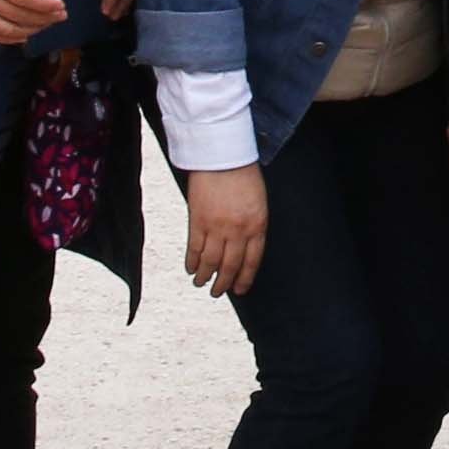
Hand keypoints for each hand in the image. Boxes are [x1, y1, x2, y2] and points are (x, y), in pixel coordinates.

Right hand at [182, 165, 267, 295]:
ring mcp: (217, 227)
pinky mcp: (198, 221)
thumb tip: (242, 247)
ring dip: (205, 276)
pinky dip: (192, 262)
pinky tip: (191, 269)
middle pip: (230, 266)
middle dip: (223, 283)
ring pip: (210, 261)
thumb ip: (252, 225)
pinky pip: (194, 249)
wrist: (223, 156)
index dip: (245, 278)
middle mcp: (238, 230)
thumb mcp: (258, 202)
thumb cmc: (243, 175)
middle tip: (217, 292)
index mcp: (257, 225)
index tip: (240, 290)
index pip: (252, 261)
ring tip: (201, 283)